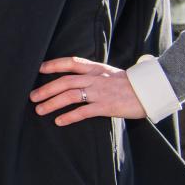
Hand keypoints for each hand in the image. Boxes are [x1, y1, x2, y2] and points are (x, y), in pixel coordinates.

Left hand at [31, 57, 145, 125]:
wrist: (152, 91)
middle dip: (46, 89)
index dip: (55, 64)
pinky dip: (69, 116)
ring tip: (40, 110)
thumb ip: (94, 75)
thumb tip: (77, 80)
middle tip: (32, 96)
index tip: (40, 68)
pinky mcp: (106, 106)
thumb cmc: (131, 85)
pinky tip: (59, 121)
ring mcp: (101, 92)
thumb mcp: (111, 74)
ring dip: (52, 103)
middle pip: (65, 81)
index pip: (72, 62)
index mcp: (97, 69)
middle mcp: (96, 78)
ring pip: (70, 96)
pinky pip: (83, 112)